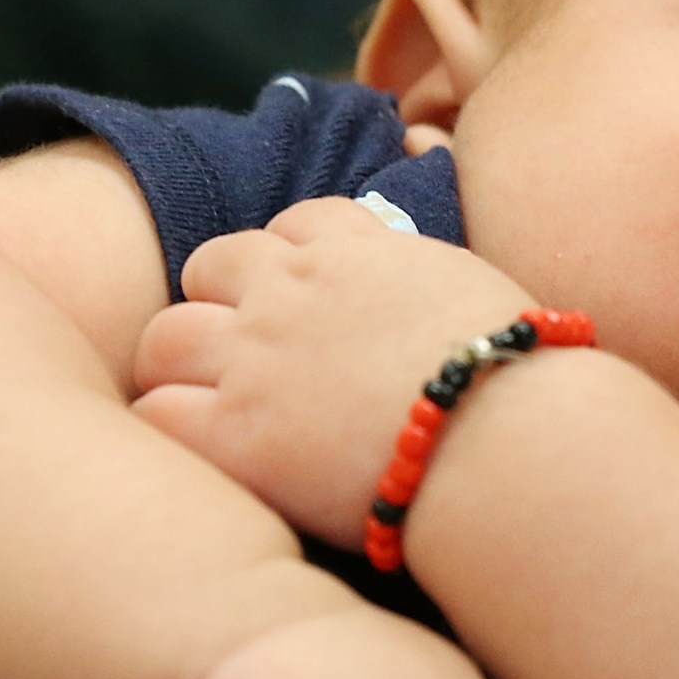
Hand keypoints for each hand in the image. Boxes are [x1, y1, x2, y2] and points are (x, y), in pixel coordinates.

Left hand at [132, 198, 539, 545]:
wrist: (507, 435)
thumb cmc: (520, 376)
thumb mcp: (477, 289)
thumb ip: (429, 282)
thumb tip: (433, 295)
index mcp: (357, 250)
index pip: (292, 225)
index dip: (291, 263)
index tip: (306, 303)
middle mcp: (292, 290)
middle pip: (212, 266)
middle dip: (221, 305)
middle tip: (246, 357)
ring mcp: (256, 357)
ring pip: (166, 337)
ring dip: (181, 366)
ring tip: (208, 408)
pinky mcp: (236, 432)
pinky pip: (157, 413)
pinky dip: (168, 428)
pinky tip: (199, 453)